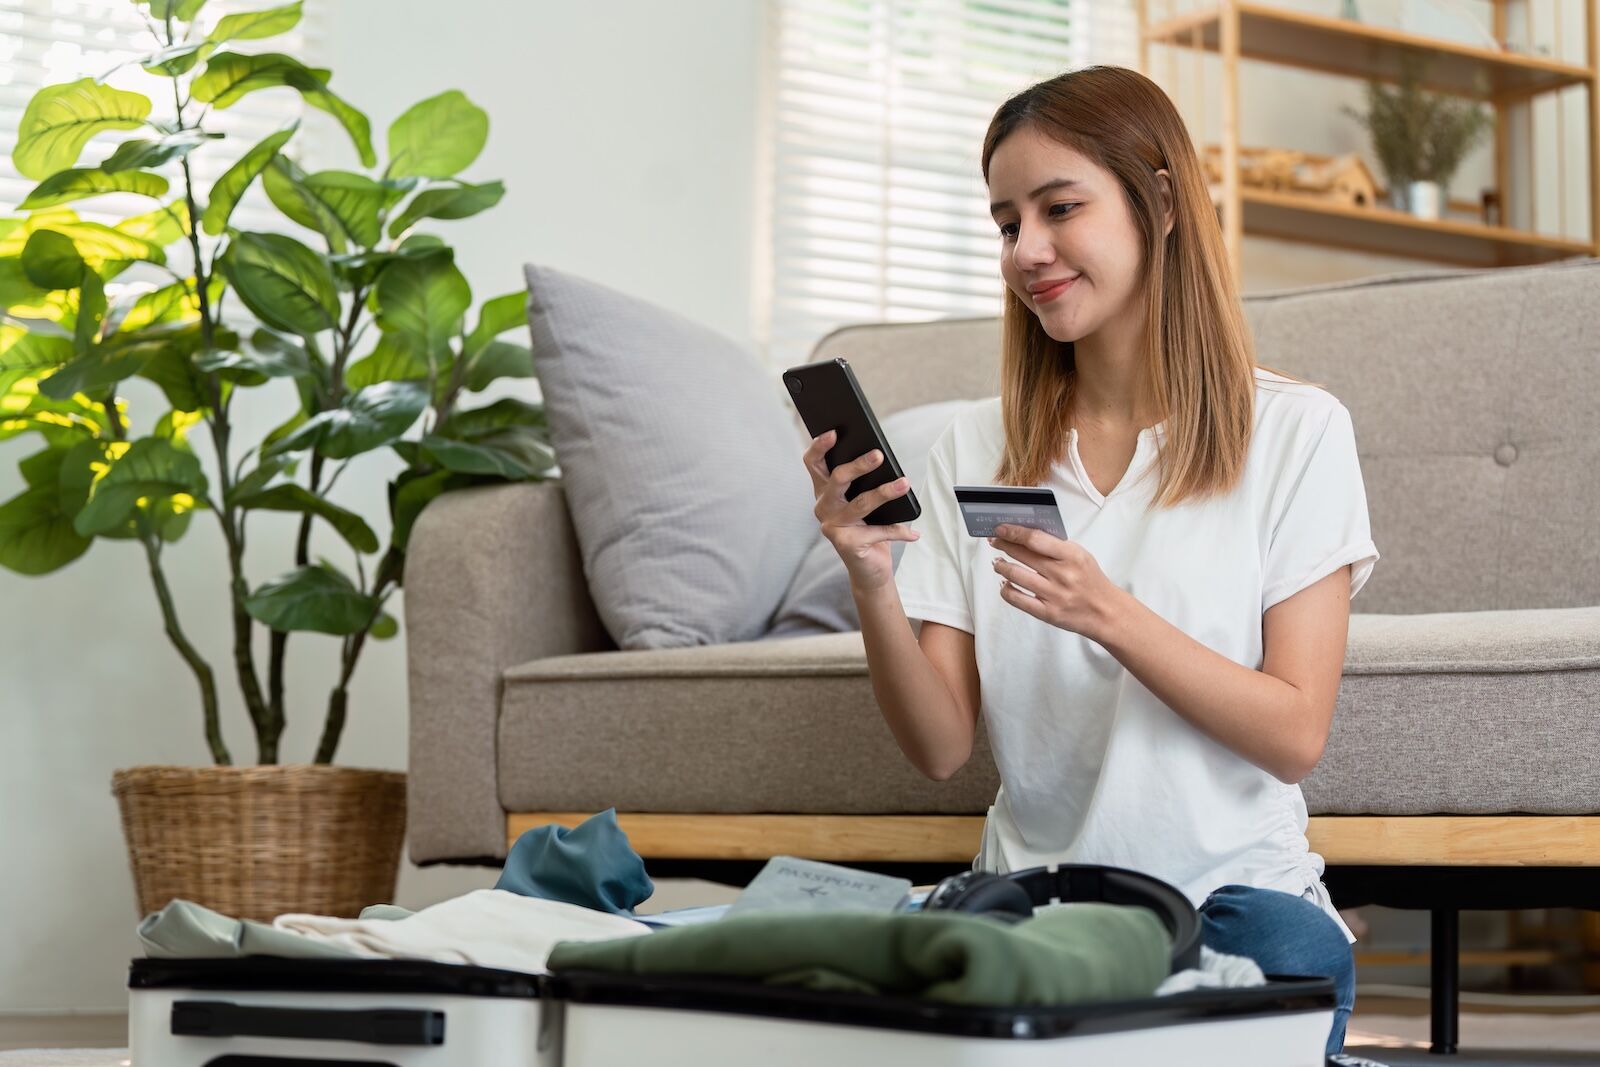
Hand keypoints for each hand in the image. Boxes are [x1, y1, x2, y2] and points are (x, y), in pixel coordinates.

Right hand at [802, 428, 919, 592]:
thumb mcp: (865, 501)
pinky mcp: (846, 544)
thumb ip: (864, 482)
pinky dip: (898, 532)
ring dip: (885, 493)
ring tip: (904, 484)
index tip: (834, 432)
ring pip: (860, 503)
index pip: (814, 463)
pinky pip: (877, 532)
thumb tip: (879, 457)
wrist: (870, 569)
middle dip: (858, 465)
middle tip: (878, 455)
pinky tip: (914, 533)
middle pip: (837, 479)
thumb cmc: (869, 528)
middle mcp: (824, 507)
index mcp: (825, 491)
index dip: (820, 447)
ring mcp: (832, 527)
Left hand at [987, 524, 1122, 641]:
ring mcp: (1054, 595)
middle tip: (995, 541)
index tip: (1000, 528)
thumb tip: (1024, 536)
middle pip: (1023, 555)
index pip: (1035, 539)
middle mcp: (1062, 575)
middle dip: (1003, 546)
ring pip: (1016, 576)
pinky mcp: (1047, 613)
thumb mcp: (1080, 556)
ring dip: (1002, 567)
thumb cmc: (1091, 580)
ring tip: (998, 563)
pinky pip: (1017, 599)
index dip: (1014, 532)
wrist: (1106, 612)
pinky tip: (1005, 584)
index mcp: (1072, 556)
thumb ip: (1055, 547)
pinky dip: (1006, 590)